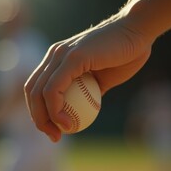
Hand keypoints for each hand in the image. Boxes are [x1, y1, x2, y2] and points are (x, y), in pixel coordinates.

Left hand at [24, 19, 154, 141]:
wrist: (138, 33)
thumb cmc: (125, 55)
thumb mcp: (102, 80)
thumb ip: (87, 93)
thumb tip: (79, 115)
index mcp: (58, 59)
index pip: (37, 88)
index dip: (40, 112)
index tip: (54, 131)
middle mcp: (54, 55)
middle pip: (32, 91)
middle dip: (38, 119)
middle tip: (55, 137)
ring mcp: (61, 54)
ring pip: (38, 91)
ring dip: (44, 118)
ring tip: (59, 133)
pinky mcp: (72, 56)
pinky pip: (54, 88)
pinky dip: (56, 109)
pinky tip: (68, 122)